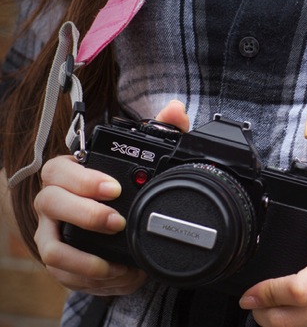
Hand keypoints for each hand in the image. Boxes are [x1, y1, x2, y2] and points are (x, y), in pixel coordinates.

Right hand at [33, 100, 189, 295]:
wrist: (114, 223)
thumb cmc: (123, 187)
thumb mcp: (144, 159)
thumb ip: (162, 131)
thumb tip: (175, 110)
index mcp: (69, 174)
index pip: (59, 169)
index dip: (83, 179)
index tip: (114, 188)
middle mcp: (53, 202)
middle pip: (50, 204)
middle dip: (85, 214)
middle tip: (117, 222)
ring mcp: (52, 232)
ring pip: (49, 247)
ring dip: (82, 257)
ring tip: (113, 264)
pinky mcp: (60, 261)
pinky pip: (62, 274)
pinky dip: (88, 278)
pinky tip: (115, 275)